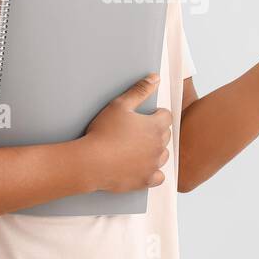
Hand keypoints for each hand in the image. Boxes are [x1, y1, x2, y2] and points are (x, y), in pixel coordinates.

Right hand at [82, 73, 173, 192]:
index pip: (167, 116)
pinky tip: (141, 167)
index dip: (156, 114)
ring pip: (163, 156)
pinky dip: (153, 173)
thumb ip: (140, 90)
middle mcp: (159, 146)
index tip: (144, 117)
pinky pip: (159, 177)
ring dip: (155, 151)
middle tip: (137, 132)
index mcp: (155, 126)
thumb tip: (156, 78)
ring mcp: (153, 165)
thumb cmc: (103, 132)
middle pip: (166, 136)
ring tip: (137, 149)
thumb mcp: (120, 105)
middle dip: (156, 132)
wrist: (91, 162)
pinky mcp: (146, 180)